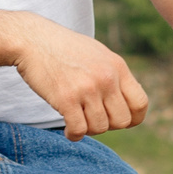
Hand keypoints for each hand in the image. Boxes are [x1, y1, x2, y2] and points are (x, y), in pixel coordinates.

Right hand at [11, 15, 148, 138]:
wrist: (32, 39)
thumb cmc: (63, 48)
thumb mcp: (98, 55)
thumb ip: (113, 76)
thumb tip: (126, 101)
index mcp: (118, 67)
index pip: (140, 104)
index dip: (132, 118)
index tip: (116, 119)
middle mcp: (107, 78)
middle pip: (122, 121)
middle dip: (108, 125)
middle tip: (92, 118)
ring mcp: (87, 88)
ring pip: (100, 128)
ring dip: (88, 129)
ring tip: (77, 119)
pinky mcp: (66, 98)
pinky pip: (79, 129)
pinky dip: (74, 134)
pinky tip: (68, 129)